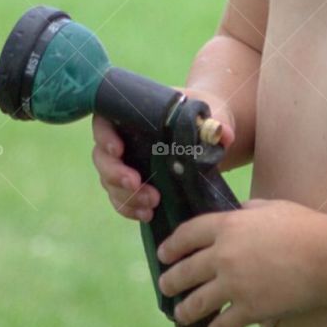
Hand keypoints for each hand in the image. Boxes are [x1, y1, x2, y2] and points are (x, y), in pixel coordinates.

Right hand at [91, 93, 233, 221]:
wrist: (208, 134)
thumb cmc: (203, 116)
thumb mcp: (212, 113)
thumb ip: (217, 123)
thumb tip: (223, 135)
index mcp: (133, 113)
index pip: (105, 121)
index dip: (104, 136)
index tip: (118, 149)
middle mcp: (123, 137)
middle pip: (102, 157)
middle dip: (115, 174)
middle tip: (135, 184)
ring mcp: (126, 162)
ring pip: (110, 182)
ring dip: (126, 196)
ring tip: (151, 204)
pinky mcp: (134, 183)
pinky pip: (122, 198)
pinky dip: (130, 208)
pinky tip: (146, 214)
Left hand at [157, 198, 325, 326]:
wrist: (324, 257)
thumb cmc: (303, 227)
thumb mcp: (271, 207)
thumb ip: (249, 210)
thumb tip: (240, 213)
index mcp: (227, 227)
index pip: (187, 235)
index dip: (171, 246)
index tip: (164, 254)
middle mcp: (223, 256)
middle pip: (184, 271)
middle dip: (170, 281)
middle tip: (165, 286)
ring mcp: (233, 285)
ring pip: (195, 302)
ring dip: (184, 310)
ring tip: (181, 313)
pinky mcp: (248, 310)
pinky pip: (221, 325)